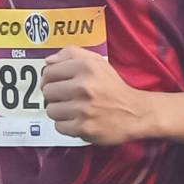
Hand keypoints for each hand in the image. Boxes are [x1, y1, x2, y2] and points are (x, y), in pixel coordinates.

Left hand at [38, 47, 154, 144]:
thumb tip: (47, 62)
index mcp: (86, 67)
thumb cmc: (112, 86)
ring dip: (60, 111)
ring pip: (51, 110)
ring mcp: (83, 109)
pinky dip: (66, 125)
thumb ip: (72, 54)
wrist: (135, 113)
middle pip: (47, 92)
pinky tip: (78, 120)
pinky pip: (59, 127)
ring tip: (73, 110)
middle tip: (68, 98)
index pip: (49, 72)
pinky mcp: (84, 128)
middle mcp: (84, 86)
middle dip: (55, 96)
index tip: (58, 84)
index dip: (50, 79)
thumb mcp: (97, 62)